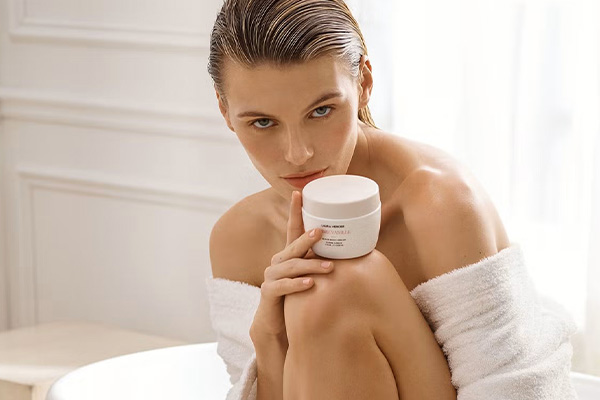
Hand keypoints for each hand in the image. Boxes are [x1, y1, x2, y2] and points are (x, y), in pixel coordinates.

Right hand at [249, 190, 334, 341]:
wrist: (278, 323)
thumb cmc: (299, 296)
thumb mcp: (311, 275)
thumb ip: (324, 261)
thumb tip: (354, 250)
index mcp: (289, 254)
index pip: (293, 228)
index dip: (295, 211)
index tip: (299, 193)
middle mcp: (278, 261)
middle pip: (294, 247)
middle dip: (307, 239)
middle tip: (322, 232)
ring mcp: (272, 276)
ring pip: (293, 266)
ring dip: (312, 266)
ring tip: (329, 268)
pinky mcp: (269, 292)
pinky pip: (284, 286)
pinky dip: (298, 284)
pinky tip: (311, 284)